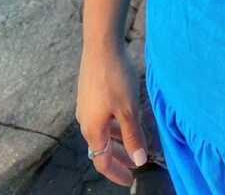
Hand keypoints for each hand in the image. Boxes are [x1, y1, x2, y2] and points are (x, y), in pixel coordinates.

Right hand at [76, 38, 148, 186]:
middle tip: (134, 166)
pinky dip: (114, 125)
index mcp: (93, 129)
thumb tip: (138, 161)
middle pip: (102, 148)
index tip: (130, 180)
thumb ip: (134, 136)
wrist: (101, 44)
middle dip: (118, 158)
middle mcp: (85, 121)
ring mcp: (86, 106)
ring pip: (103, 132)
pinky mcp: (89, 93)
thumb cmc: (115, 77)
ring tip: (134, 144)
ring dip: (118, 141)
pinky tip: (126, 119)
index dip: (116, 173)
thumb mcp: (129, 109)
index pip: (102, 162)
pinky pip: (101, 118)